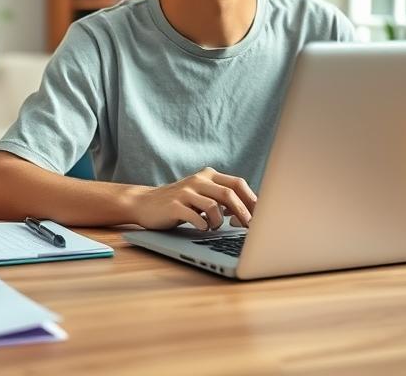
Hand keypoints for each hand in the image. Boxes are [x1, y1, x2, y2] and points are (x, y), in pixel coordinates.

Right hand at [131, 167, 256, 230]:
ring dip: (220, 221)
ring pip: (213, 205)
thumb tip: (249, 213)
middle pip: (228, 194)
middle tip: (248, 228)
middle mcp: (198, 180)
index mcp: (208, 175)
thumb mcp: (201, 196)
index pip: (237, 184)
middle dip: (243, 213)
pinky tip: (202, 228)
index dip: (252, 200)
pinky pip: (195, 216)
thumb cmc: (179, 203)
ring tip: (215, 228)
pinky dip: (203, 225)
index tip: (261, 217)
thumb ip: (222, 200)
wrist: (144, 203)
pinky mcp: (174, 205)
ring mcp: (185, 191)